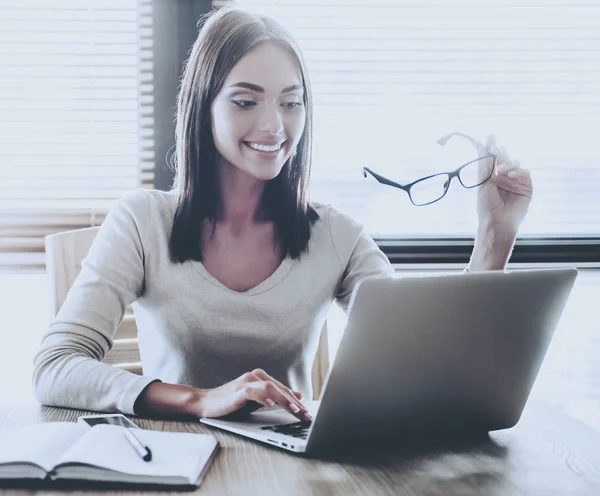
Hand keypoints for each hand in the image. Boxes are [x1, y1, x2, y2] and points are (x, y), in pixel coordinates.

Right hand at [196, 369, 310, 420]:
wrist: (205, 403)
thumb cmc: (231, 403)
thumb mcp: (256, 401)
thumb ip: (275, 397)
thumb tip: (298, 396)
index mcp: (261, 378)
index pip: (284, 390)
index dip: (298, 402)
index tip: (308, 414)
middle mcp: (256, 376)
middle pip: (280, 389)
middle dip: (296, 403)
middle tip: (307, 416)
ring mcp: (247, 381)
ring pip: (271, 388)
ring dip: (284, 399)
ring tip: (295, 410)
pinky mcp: (238, 390)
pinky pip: (253, 391)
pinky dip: (263, 397)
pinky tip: (271, 404)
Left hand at [475, 134, 533, 233]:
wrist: (496, 221)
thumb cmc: (486, 205)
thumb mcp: (483, 182)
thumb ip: (484, 164)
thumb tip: (480, 144)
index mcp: (493, 176)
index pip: (494, 158)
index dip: (492, 148)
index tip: (489, 137)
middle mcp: (505, 177)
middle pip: (505, 158)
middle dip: (500, 152)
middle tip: (495, 149)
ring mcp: (516, 182)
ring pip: (515, 164)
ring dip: (508, 164)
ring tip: (500, 171)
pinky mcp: (526, 187)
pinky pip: (525, 173)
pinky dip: (518, 171)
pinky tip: (510, 175)